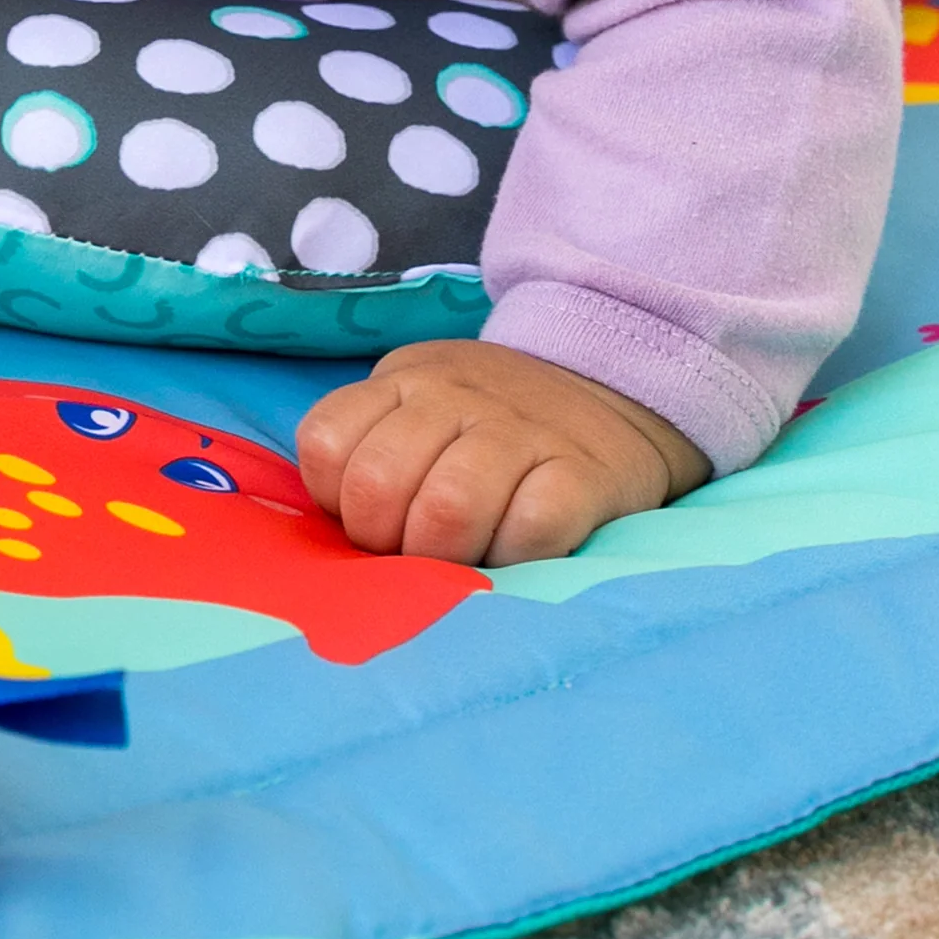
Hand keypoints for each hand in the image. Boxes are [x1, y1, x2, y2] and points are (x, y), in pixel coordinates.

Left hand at [296, 338, 710, 566]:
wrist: (612, 384)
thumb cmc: (492, 418)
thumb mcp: (419, 403)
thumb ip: (372, 445)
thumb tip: (329, 536)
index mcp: (403, 382)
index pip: (326, 443)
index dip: (336, 499)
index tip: (370, 516)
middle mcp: (454, 396)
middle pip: (378, 485)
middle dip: (385, 541)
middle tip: (415, 549)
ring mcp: (520, 431)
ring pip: (448, 508)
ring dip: (445, 555)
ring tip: (464, 556)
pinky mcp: (583, 473)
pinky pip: (530, 529)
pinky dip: (514, 557)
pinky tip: (517, 551)